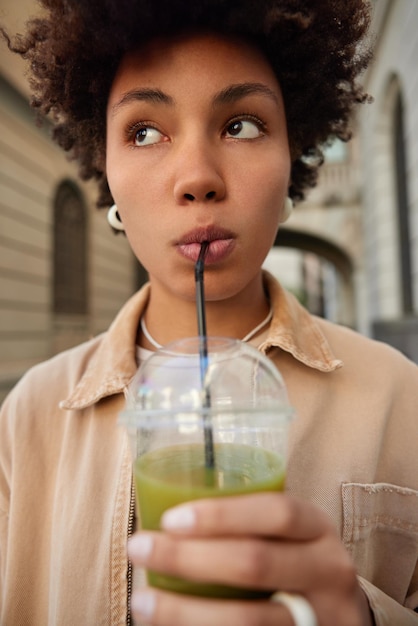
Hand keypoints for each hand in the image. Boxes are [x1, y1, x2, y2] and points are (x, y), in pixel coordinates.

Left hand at [128, 493, 373, 625]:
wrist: (342, 617)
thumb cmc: (296, 562)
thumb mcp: (289, 535)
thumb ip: (249, 524)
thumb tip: (166, 516)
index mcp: (318, 530)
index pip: (277, 512)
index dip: (222, 514)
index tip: (170, 518)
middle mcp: (327, 572)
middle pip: (255, 563)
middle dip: (189, 558)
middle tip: (138, 547)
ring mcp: (319, 617)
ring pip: (248, 621)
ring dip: (185, 612)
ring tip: (142, 602)